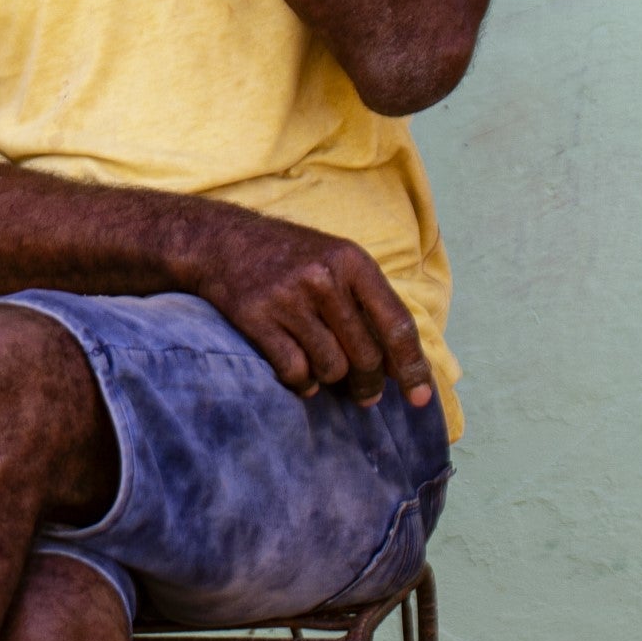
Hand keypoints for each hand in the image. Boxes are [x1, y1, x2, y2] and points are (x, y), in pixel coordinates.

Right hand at [179, 219, 435, 408]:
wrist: (222, 241)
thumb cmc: (290, 257)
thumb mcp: (336, 261)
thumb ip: (369, 303)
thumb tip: (400, 367)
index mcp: (352, 262)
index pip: (396, 325)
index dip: (412, 367)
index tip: (419, 399)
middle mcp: (323, 278)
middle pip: (365, 355)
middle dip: (368, 383)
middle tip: (365, 394)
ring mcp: (288, 298)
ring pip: (331, 367)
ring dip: (330, 380)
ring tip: (323, 370)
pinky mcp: (256, 317)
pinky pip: (294, 371)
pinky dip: (301, 383)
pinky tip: (300, 376)